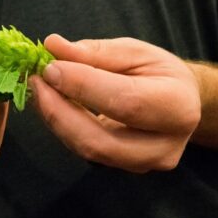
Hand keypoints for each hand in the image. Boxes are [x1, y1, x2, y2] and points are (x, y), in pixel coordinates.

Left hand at [30, 35, 200, 172]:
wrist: (181, 103)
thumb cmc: (159, 72)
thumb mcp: (134, 52)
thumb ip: (96, 52)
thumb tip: (54, 46)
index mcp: (177, 107)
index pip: (125, 102)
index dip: (83, 86)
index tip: (50, 67)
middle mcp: (164, 146)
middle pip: (100, 141)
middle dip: (59, 112)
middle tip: (37, 81)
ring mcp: (144, 165)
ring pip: (88, 150)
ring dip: (56, 119)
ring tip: (41, 88)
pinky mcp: (123, 170)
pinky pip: (86, 152)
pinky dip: (63, 127)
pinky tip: (53, 104)